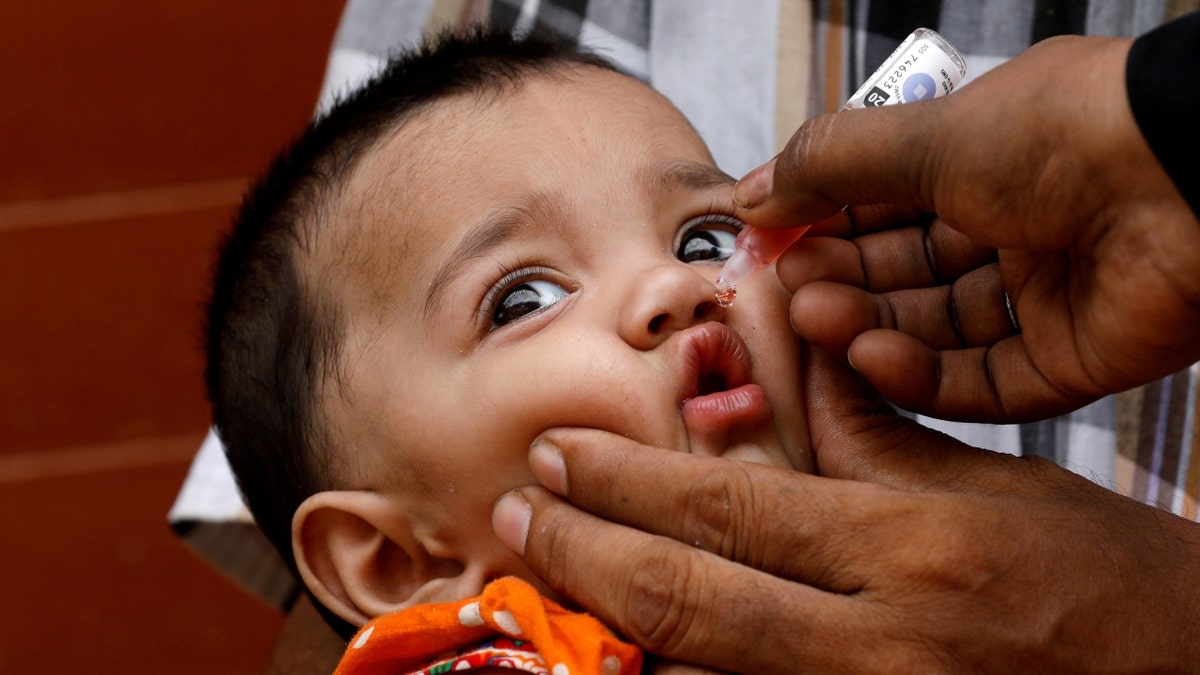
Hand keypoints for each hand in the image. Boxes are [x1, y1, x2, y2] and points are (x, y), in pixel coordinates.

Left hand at [492, 351, 1199, 672]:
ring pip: (702, 672)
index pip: (729, 509)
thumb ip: (878, 443)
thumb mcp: (997, 491)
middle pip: (690, 596)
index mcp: (910, 551)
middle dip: (584, 553)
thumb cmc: (1113, 587)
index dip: (626, 484)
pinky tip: (633, 652)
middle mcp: (878, 643)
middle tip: (516, 513)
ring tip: (546, 577)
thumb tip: (793, 381)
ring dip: (612, 627)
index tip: (560, 457)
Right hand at [734, 34, 1199, 421]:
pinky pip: (982, 382)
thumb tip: (752, 194)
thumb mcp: (925, 133)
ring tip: (816, 319)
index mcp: (985, 162)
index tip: (766, 243)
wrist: (1192, 179)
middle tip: (786, 290)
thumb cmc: (1065, 132)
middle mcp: (1012, 229)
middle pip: (902, 273)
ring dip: (867, 328)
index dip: (822, 224)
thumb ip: (829, 164)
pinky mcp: (1070, 360)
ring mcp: (1043, 298)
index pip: (882, 205)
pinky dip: (922, 376)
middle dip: (839, 280)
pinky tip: (872, 356)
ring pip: (934, 330)